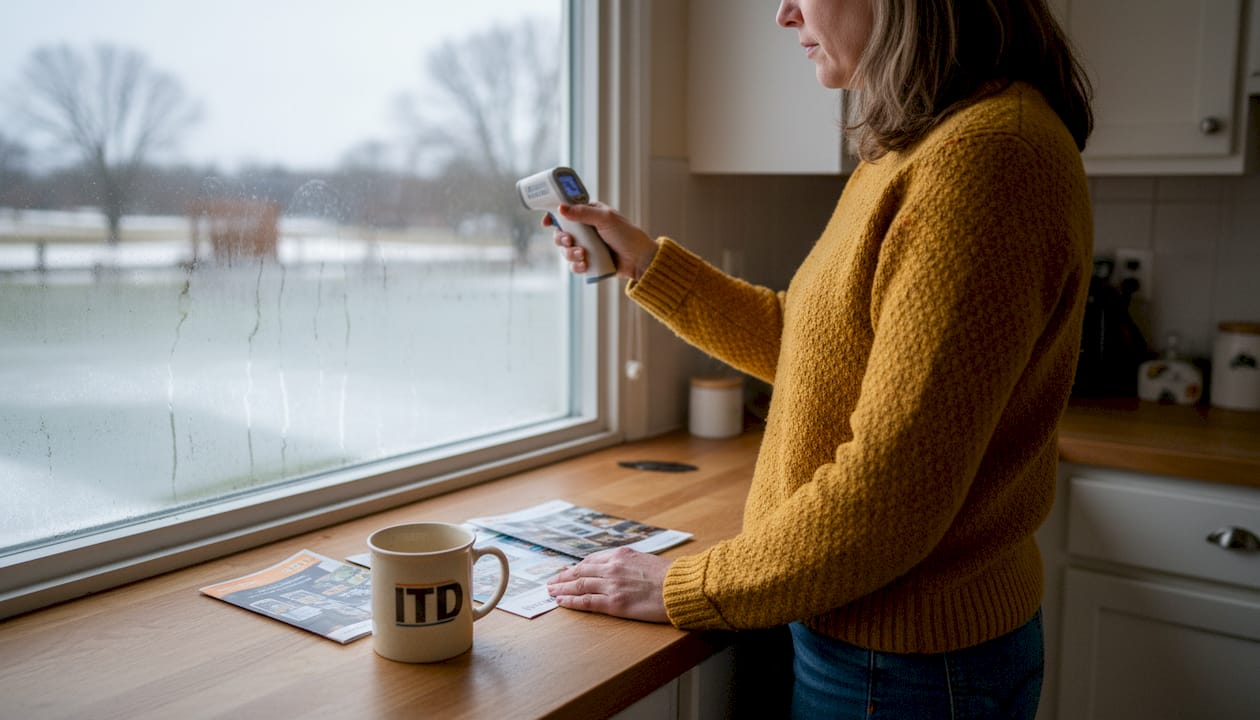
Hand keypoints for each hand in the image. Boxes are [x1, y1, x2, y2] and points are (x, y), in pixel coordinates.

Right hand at [546, 202, 658, 280]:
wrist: (639, 260)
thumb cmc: (627, 235)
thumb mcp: (605, 219)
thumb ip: (583, 212)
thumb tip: (561, 208)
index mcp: (589, 214)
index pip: (566, 212)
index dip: (553, 216)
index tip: (547, 223)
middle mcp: (586, 230)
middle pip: (561, 233)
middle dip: (561, 238)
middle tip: (569, 241)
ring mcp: (587, 246)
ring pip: (565, 251)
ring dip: (570, 253)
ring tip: (583, 254)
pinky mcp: (589, 262)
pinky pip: (574, 265)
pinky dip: (577, 266)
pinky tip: (585, 265)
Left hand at [546, 547, 670, 622]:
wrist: (680, 587)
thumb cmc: (669, 575)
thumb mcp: (646, 559)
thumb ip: (628, 562)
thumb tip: (618, 566)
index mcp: (620, 554)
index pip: (591, 560)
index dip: (576, 567)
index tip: (567, 571)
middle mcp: (612, 567)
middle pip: (580, 572)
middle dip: (563, 577)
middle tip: (551, 581)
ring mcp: (612, 585)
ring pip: (579, 586)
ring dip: (561, 588)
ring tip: (551, 591)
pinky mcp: (615, 603)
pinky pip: (587, 602)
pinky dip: (571, 601)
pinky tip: (561, 602)